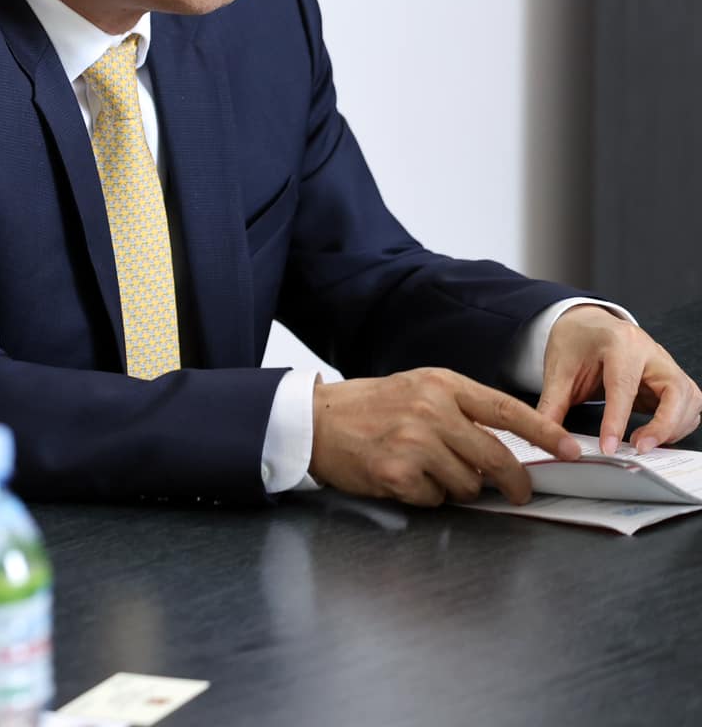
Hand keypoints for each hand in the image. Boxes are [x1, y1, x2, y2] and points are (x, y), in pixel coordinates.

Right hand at [308, 368, 579, 505]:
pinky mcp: (397, 473)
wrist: (315, 422)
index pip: (506, 410)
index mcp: (441, 385)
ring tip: (427, 471)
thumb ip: (461, 411)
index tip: (570, 450)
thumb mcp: (417, 389)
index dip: (544, 432)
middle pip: (495, 457)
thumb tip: (508, 446)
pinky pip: (436, 499)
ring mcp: (413, 443)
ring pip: (468, 484)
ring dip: (457, 487)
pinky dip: (426, 496)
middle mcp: (430, 410)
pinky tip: (404, 478)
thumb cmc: (369, 407)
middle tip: (519, 492)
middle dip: (514, 481)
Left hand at [536, 306, 701, 453]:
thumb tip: (545, 436)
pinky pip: (689, 404)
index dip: (617, 420)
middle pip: (675, 392)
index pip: (624, 386)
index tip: (608, 446)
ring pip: (689, 400)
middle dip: (663, 425)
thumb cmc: (576, 342)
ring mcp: (666, 364)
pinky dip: (679, 424)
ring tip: (643, 444)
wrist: (587, 325)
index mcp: (620, 343)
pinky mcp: (672, 377)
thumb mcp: (558, 370)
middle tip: (639, 448)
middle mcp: (651, 351)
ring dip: (673, 427)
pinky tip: (657, 435)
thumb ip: (552, 404)